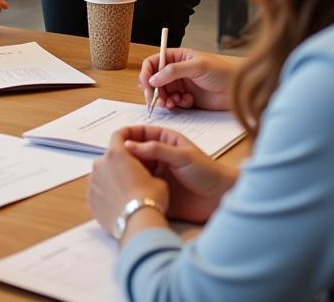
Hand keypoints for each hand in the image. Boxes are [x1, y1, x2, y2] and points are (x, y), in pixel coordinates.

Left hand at [89, 129, 169, 237]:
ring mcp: (92, 183)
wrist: (138, 225)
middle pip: (110, 157)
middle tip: (132, 173)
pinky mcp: (89, 200)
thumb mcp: (158, 179)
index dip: (127, 134)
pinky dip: (105, 194)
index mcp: (116, 154)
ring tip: (126, 191)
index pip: (119, 135)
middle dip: (119, 162)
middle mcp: (100, 165)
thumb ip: (146, 169)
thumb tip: (142, 173)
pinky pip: (97, 192)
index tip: (131, 136)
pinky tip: (118, 203)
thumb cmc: (150, 198)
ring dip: (111, 178)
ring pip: (102, 175)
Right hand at [118, 125, 235, 223]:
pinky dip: (131, 188)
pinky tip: (125, 191)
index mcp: (164, 141)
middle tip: (112, 161)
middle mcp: (158, 156)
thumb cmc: (206, 172)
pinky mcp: (156, 192)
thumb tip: (128, 145)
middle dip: (123, 155)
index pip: (140, 133)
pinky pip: (139, 187)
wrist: (221, 199)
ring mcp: (156, 174)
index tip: (115, 141)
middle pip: (134, 152)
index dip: (127, 135)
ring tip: (116, 177)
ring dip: (125, 172)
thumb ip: (156, 149)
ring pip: (134, 170)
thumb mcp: (182, 155)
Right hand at [140, 47, 239, 111]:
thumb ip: (174, 71)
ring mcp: (181, 85)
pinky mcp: (187, 98)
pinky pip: (174, 103)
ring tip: (172, 103)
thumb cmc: (222, 71)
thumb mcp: (197, 66)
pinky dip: (176, 105)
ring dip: (164, 99)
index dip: (147, 73)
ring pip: (162, 93)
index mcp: (177, 57)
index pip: (154, 62)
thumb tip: (153, 79)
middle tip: (156, 99)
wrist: (238, 90)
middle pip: (155, 80)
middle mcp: (176, 71)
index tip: (146, 84)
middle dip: (154, 90)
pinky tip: (187, 102)